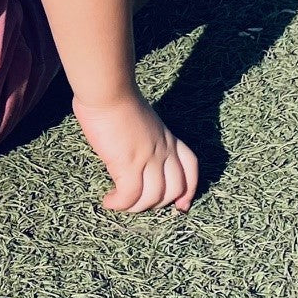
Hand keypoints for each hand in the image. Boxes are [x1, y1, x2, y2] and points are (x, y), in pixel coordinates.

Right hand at [71, 92, 198, 212]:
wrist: (107, 89)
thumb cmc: (114, 95)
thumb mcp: (140, 117)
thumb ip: (142, 134)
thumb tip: (128, 146)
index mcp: (167, 137)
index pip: (190, 167)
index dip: (189, 190)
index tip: (181, 205)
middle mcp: (163, 150)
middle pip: (174, 189)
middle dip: (158, 203)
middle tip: (139, 204)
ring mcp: (148, 159)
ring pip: (152, 197)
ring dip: (136, 207)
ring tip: (120, 204)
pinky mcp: (128, 164)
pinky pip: (130, 195)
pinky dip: (120, 204)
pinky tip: (108, 202)